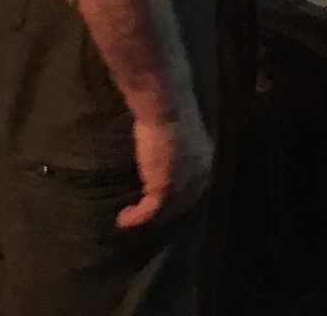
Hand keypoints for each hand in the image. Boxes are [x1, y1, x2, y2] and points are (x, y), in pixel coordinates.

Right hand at [116, 103, 213, 229]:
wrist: (164, 106)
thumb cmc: (167, 111)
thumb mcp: (175, 136)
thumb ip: (175, 153)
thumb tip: (163, 161)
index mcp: (204, 163)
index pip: (192, 190)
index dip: (175, 199)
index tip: (156, 201)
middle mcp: (198, 178)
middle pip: (180, 205)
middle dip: (161, 212)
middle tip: (141, 213)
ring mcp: (183, 185)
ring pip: (164, 211)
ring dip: (145, 217)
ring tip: (128, 218)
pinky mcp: (165, 190)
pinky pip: (148, 212)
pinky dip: (135, 218)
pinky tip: (123, 219)